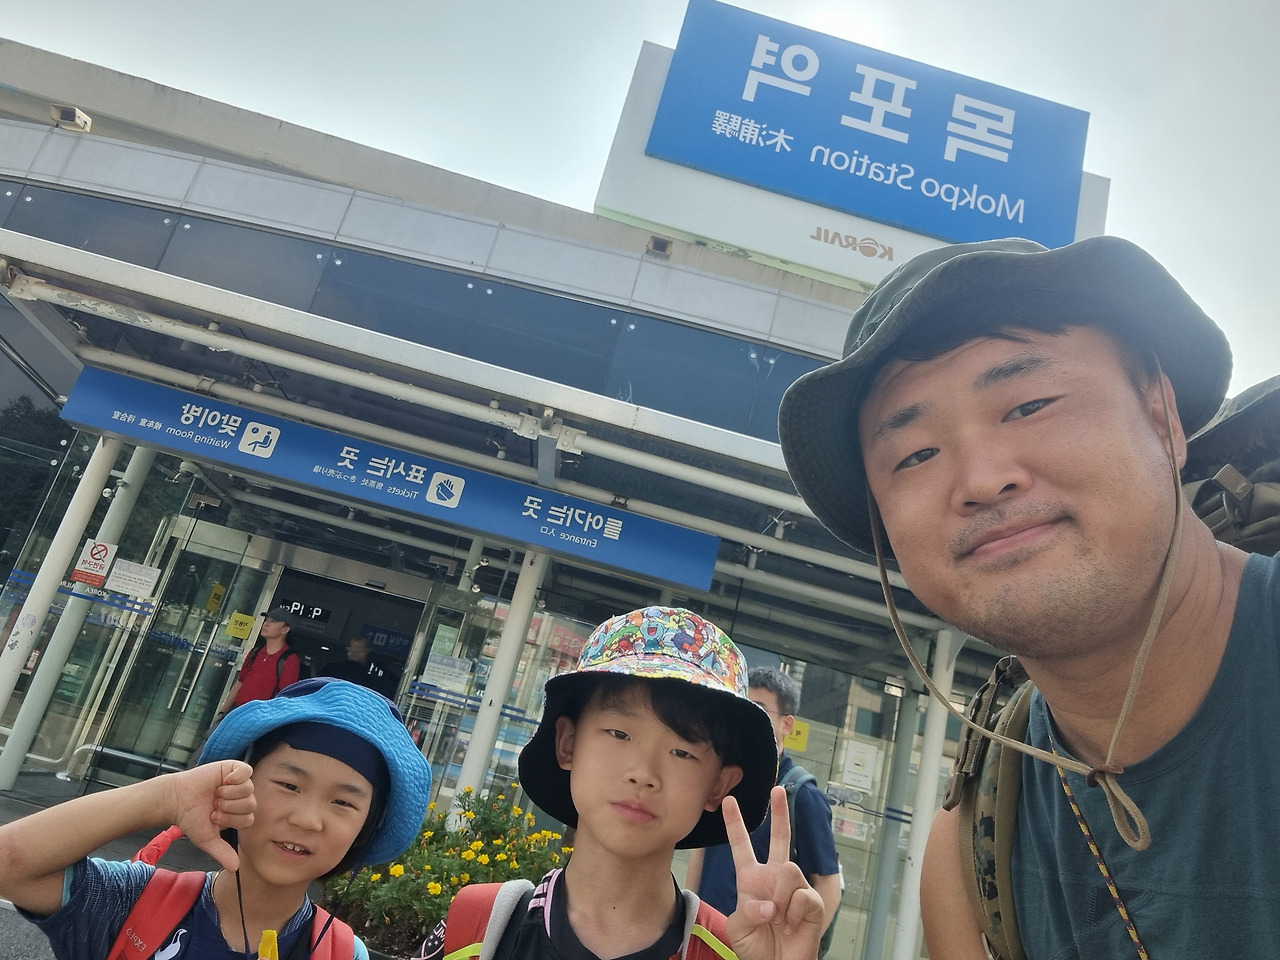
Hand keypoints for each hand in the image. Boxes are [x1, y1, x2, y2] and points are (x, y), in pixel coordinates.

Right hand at [164, 760, 255, 871]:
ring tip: (215, 793)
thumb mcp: (207, 839)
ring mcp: (238, 782)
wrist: (176, 800)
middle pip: (250, 804)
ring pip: (248, 789)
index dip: (230, 820)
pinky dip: (236, 777)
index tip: (214, 817)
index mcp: (238, 813)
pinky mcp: (232, 768)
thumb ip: (222, 852)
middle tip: (214, 805)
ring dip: (228, 794)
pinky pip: (246, 771)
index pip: (248, 819)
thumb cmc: (191, 819)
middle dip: (228, 808)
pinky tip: (224, 781)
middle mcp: (241, 797)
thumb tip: (235, 868)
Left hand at [722, 786, 824, 959]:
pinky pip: (802, 895)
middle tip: (777, 789)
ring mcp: (794, 888)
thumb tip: (771, 904)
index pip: (741, 846)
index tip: (729, 801)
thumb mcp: (738, 928)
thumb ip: (747, 910)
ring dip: (780, 897)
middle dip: (779, 813)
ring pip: (789, 869)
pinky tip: (792, 925)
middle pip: (779, 838)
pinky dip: (793, 913)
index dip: (735, 824)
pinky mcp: (812, 902)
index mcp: (751, 879)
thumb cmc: (755, 947)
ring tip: (779, 918)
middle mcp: (774, 878)